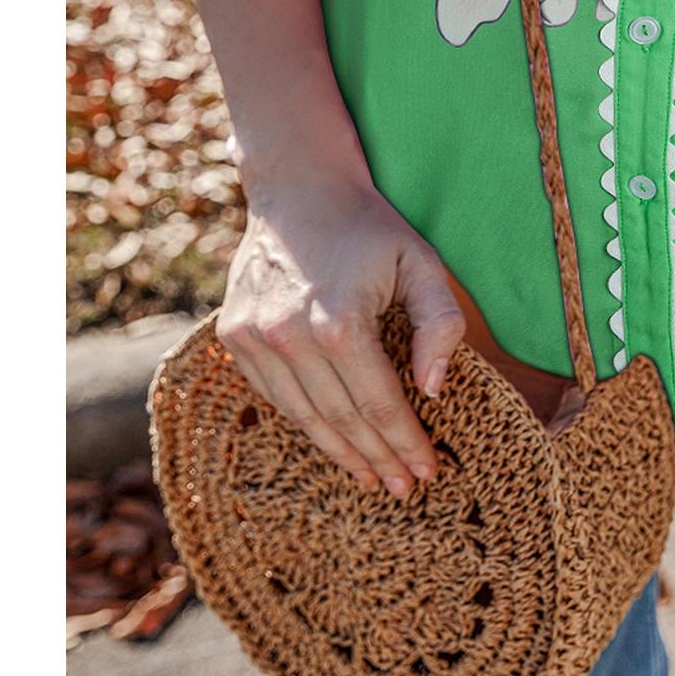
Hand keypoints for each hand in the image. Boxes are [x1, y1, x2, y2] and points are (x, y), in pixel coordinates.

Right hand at [214, 161, 467, 497]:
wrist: (299, 188)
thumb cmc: (370, 226)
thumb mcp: (422, 262)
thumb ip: (439, 323)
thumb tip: (434, 390)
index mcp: (339, 321)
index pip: (379, 404)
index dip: (404, 443)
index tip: (427, 472)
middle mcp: (289, 336)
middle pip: (341, 419)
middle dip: (376, 458)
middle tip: (402, 487)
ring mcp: (254, 338)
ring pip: (303, 416)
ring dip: (340, 452)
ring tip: (371, 477)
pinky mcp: (235, 336)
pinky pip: (275, 395)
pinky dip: (305, 421)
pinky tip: (333, 438)